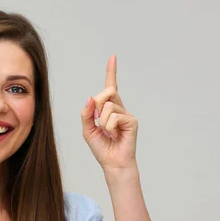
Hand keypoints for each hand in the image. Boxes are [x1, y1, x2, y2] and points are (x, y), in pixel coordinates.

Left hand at [81, 54, 138, 172]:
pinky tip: (114, 135)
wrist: (112, 163)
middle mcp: (119, 108)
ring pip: (108, 106)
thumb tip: (90, 97)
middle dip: (97, 105)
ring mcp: (126, 114)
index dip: (111, 72)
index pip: (110, 87)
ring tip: (108, 133)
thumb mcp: (88, 130)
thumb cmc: (102, 149)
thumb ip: (87, 114)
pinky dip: (108, 127)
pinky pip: (114, 116)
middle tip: (98, 121)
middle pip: (107, 92)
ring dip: (102, 121)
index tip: (113, 57)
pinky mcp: (132, 121)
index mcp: (109, 109)